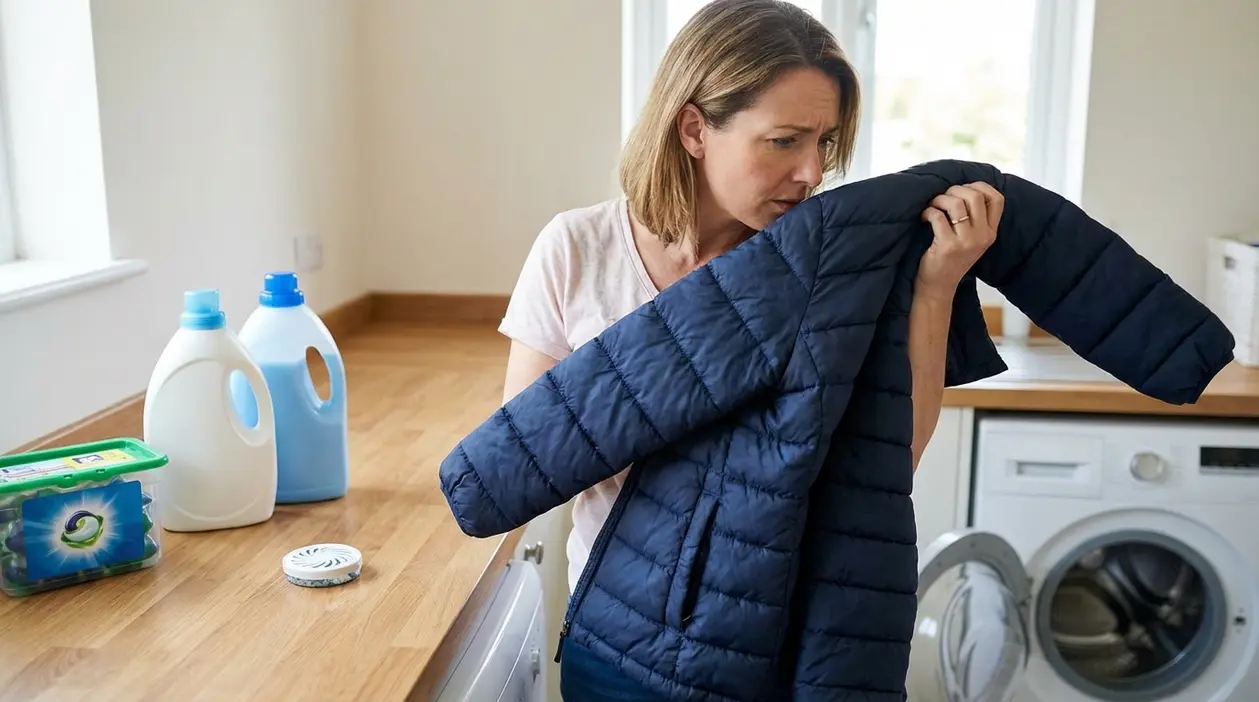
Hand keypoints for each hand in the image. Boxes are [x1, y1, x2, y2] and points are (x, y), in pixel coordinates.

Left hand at [917, 182, 1003, 299]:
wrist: (939, 286)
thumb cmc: (951, 259)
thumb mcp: (972, 240)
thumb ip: (975, 218)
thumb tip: (963, 188)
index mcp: (990, 232)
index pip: (998, 198)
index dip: (980, 186)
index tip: (963, 189)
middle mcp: (982, 236)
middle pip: (975, 196)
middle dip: (955, 190)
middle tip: (942, 197)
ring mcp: (966, 242)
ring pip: (956, 204)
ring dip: (939, 199)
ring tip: (932, 205)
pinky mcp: (948, 247)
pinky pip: (938, 216)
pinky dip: (928, 212)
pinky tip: (924, 218)